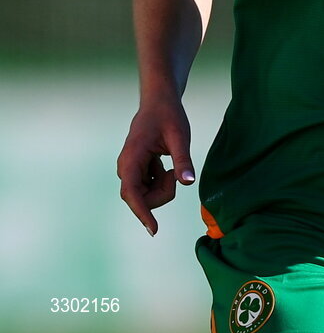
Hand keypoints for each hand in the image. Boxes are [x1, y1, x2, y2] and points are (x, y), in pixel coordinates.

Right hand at [117, 97, 194, 235]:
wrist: (159, 101)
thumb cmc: (168, 115)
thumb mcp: (180, 135)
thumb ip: (182, 159)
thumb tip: (188, 182)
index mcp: (131, 158)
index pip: (132, 193)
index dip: (143, 213)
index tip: (155, 230)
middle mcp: (126, 167)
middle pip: (142, 198)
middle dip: (163, 192)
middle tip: (176, 171)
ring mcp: (130, 170)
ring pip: (145, 196)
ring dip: (162, 187)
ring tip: (170, 164)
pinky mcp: (136, 171)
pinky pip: (148, 188)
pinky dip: (161, 181)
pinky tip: (165, 164)